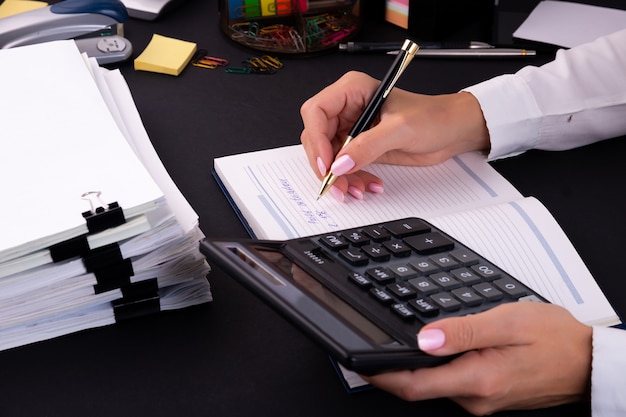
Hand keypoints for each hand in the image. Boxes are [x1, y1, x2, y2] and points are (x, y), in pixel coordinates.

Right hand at [300, 71, 489, 200]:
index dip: (317, 139)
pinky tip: (369, 185)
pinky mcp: (359, 147)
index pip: (316, 112)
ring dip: (340, 177)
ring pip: (328, 157)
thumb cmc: (433, 116)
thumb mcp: (400, 129)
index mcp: (353, 90)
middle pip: (317, 137)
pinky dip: (352, 180)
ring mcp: (351, 128)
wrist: (453, 130)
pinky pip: (343, 167)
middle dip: (326, 164)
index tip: (327, 164)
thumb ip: (368, 146)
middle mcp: (347, 108)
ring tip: (358, 190)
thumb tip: (340, 164)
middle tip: (337, 185)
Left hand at [361, 302, 591, 415]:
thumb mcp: (507, 323)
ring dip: (416, 365)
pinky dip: (437, 366)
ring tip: (405, 339)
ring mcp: (482, 399)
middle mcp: (476, 398)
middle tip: (375, 343)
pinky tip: (436, 347)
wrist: (588, 362)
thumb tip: (423, 338)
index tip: (359, 362)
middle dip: (393, 368)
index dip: (380, 375)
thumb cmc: (556, 340)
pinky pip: (452, 382)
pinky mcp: (487, 394)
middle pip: (420, 386)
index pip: (414, 385)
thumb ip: (462, 331)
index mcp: (477, 379)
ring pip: (436, 384)